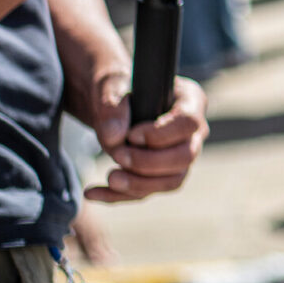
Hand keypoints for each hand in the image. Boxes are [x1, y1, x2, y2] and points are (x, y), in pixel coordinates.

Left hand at [79, 70, 208, 201]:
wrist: (108, 103)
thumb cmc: (117, 87)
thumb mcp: (110, 86)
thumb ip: (112, 107)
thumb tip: (115, 137)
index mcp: (190, 100)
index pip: (189, 123)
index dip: (161, 134)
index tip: (131, 135)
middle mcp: (192, 132)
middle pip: (185, 157)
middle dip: (149, 162)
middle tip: (117, 155)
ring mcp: (179, 156)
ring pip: (171, 181)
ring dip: (139, 184)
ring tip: (109, 177)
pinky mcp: (160, 176)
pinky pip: (146, 192)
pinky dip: (118, 196)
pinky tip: (91, 192)